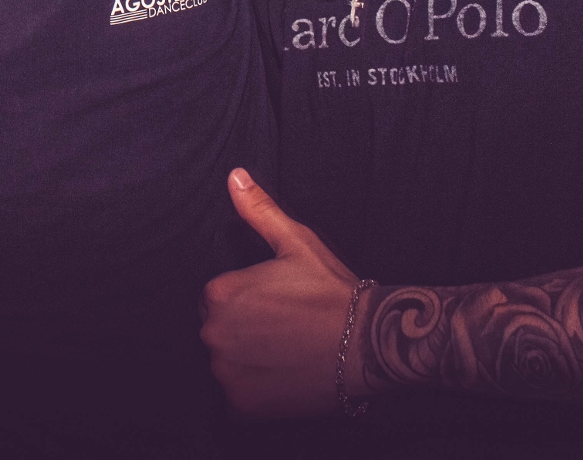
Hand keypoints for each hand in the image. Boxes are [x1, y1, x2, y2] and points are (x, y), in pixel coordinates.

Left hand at [201, 169, 366, 416]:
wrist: (369, 344)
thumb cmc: (332, 292)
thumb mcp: (296, 242)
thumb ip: (258, 211)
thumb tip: (235, 176)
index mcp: (219, 293)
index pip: (214, 300)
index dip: (246, 302)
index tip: (275, 307)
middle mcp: (214, 334)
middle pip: (217, 333)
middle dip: (243, 332)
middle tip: (283, 331)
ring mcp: (226, 373)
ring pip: (227, 366)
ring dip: (247, 362)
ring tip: (286, 353)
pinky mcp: (242, 407)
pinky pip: (237, 400)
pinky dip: (255, 393)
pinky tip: (284, 378)